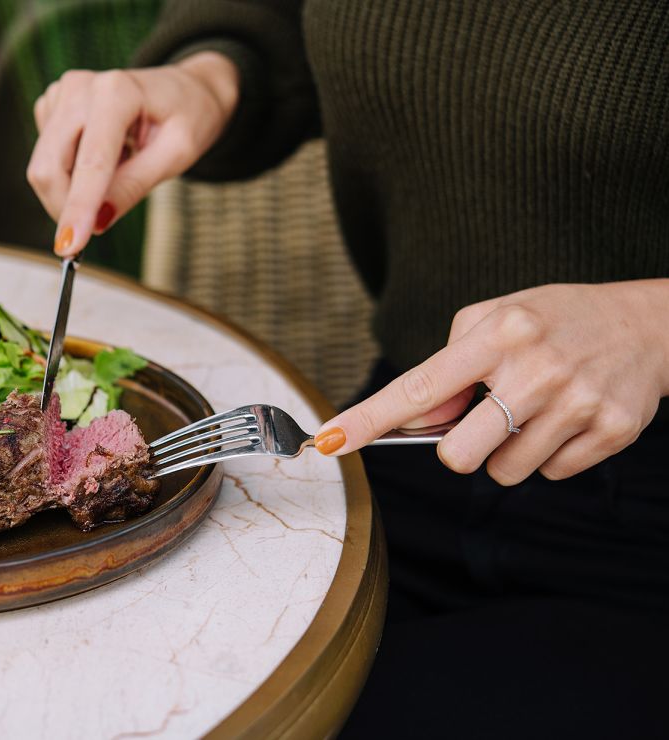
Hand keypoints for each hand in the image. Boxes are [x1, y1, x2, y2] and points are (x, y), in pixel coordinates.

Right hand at [26, 52, 238, 256]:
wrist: (183, 90)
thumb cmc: (186, 117)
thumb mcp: (177, 154)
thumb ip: (136, 184)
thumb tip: (98, 220)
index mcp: (117, 92)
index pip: (90, 163)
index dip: (77, 208)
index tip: (69, 247)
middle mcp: (80, 87)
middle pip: (49, 166)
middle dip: (65, 208)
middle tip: (93, 229)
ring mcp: (61, 94)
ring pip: (45, 166)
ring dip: (72, 190)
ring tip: (117, 171)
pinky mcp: (52, 106)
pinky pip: (48, 158)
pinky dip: (71, 174)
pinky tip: (102, 158)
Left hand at [314, 280, 668, 484]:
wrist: (649, 324)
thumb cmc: (554, 321)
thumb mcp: (495, 319)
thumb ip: (449, 366)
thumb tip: (417, 420)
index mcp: (499, 335)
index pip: (419, 388)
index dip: (370, 419)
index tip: (331, 440)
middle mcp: (536, 369)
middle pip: (457, 455)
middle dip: (458, 448)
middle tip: (483, 419)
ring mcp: (576, 404)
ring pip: (503, 472)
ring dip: (506, 450)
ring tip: (534, 410)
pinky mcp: (610, 432)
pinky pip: (550, 474)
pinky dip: (549, 454)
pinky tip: (566, 418)